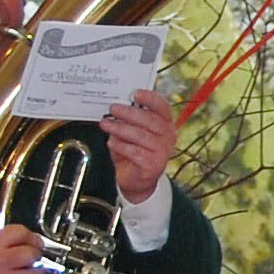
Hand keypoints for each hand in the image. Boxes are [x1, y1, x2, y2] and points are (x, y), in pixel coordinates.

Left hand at [101, 86, 177, 205]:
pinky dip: (120, 146)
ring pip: (140, 135)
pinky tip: (112, 142)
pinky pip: (134, 151)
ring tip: (106, 124)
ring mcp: (162, 151)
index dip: (149, 98)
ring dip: (120, 128)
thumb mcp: (133, 132)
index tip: (134, 93)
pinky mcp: (153, 165)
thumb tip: (116, 105)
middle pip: (150, 119)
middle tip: (113, 108)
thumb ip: (129, 119)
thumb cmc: (134, 152)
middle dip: (129, 112)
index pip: (162, 106)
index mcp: (165, 123)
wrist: (137, 180)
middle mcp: (168, 136)